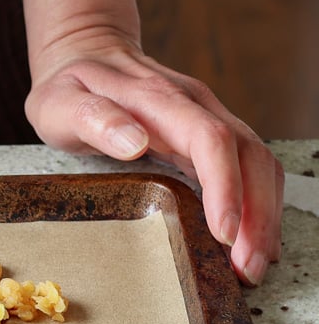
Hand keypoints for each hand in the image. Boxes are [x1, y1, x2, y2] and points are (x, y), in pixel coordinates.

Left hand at [25, 31, 282, 285]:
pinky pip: (247, 168)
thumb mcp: (60, 103)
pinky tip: (251, 241)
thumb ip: (93, 119)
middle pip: (248, 156)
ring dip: (264, 215)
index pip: (210, 140)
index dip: (225, 186)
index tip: (225, 232)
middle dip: (256, 215)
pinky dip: (256, 205)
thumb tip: (135, 142)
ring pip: (257, 163)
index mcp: (160, 100)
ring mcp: (207, 119)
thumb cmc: (68, 87)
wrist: (84, 54)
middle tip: (248, 269)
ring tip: (254, 266)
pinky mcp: (209, 135)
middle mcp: (196, 106)